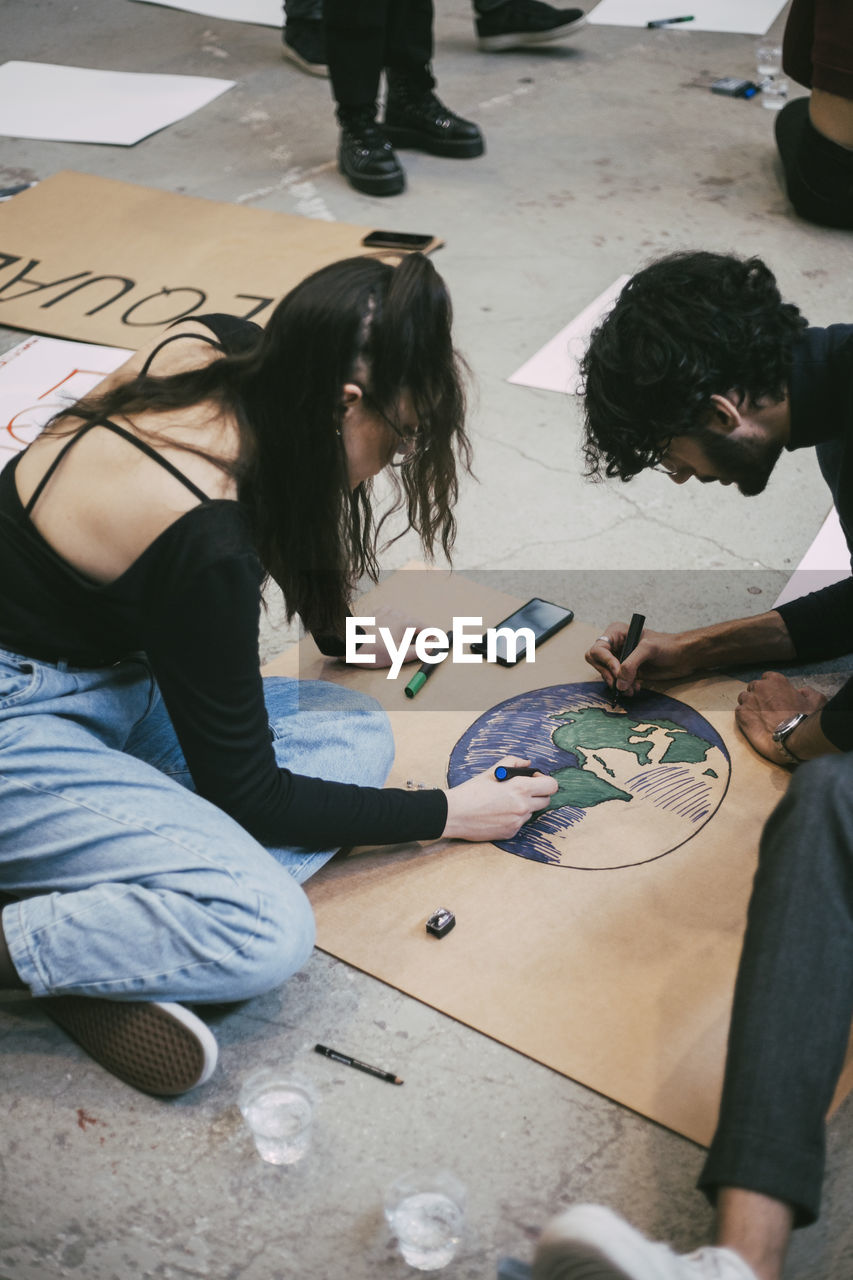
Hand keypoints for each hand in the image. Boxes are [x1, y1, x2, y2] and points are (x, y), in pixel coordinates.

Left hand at [342, 606, 424, 667]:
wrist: (349, 643)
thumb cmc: (375, 650)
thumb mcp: (400, 655)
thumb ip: (420, 651)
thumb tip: (433, 648)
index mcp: (407, 622)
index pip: (427, 629)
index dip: (432, 639)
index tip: (432, 647)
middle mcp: (398, 613)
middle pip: (414, 625)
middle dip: (415, 637)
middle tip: (410, 650)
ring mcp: (385, 611)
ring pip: (401, 621)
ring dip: (402, 631)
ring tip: (393, 644)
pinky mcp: (374, 613)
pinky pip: (388, 618)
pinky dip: (390, 626)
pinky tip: (383, 635)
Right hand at [442, 757, 558, 841]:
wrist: (454, 814)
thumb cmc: (470, 792)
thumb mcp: (491, 772)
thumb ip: (512, 763)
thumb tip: (527, 763)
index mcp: (520, 788)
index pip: (551, 785)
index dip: (545, 780)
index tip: (534, 778)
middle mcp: (522, 807)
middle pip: (546, 801)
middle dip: (538, 793)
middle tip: (522, 790)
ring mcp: (517, 822)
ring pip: (532, 812)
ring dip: (525, 806)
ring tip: (505, 801)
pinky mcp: (510, 833)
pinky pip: (520, 823)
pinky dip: (514, 817)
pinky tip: (498, 812)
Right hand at [585, 623, 698, 696]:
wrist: (683, 656)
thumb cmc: (668, 645)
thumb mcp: (648, 649)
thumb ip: (631, 664)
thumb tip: (619, 684)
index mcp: (616, 633)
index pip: (598, 649)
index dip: (605, 662)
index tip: (617, 671)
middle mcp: (615, 646)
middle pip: (598, 663)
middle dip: (608, 675)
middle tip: (620, 684)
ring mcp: (621, 659)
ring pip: (607, 675)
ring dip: (617, 684)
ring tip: (631, 689)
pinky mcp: (627, 671)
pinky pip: (617, 682)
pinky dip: (624, 688)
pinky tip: (635, 687)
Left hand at [735, 671, 827, 763]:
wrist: (794, 738)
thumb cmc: (807, 719)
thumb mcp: (817, 700)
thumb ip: (807, 692)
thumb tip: (802, 692)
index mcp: (776, 680)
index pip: (767, 678)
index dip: (771, 689)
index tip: (775, 698)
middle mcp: (760, 687)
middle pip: (754, 688)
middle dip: (759, 696)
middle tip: (767, 710)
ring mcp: (749, 700)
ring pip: (744, 699)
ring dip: (750, 706)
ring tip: (759, 718)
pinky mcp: (742, 714)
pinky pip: (739, 712)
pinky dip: (744, 718)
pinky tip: (754, 726)